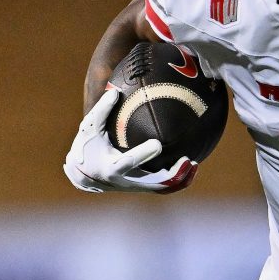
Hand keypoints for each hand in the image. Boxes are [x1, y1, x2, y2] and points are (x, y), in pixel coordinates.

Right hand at [62, 87, 196, 193]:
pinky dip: (178, 180)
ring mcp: (136, 186)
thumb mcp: (88, 129)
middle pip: (153, 183)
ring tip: (194, 163)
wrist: (84, 176)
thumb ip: (101, 111)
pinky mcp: (142, 187)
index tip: (158, 144)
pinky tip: (191, 166)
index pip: (129, 162)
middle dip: (171, 175)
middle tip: (187, 160)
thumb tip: (115, 91)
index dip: (143, 155)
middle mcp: (126, 181)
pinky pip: (164, 187)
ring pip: (162, 188)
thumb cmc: (86, 148)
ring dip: (180, 179)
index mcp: (111, 167)